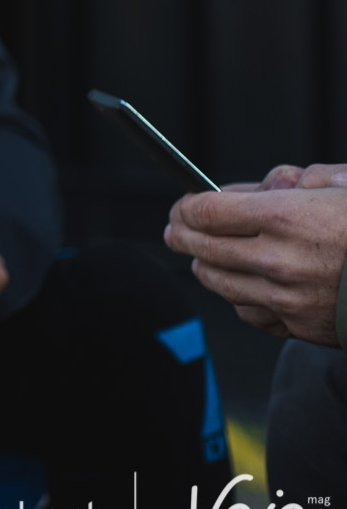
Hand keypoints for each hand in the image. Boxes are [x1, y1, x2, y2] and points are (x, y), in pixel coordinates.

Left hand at [165, 180, 346, 345]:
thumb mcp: (345, 186)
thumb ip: (300, 182)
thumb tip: (264, 187)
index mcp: (286, 216)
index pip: (206, 211)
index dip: (187, 206)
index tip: (183, 204)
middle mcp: (279, 260)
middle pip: (203, 248)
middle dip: (183, 235)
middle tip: (178, 229)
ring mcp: (287, 299)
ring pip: (219, 284)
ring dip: (206, 267)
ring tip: (204, 256)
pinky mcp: (301, 327)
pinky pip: (250, 313)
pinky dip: (240, 299)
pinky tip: (243, 286)